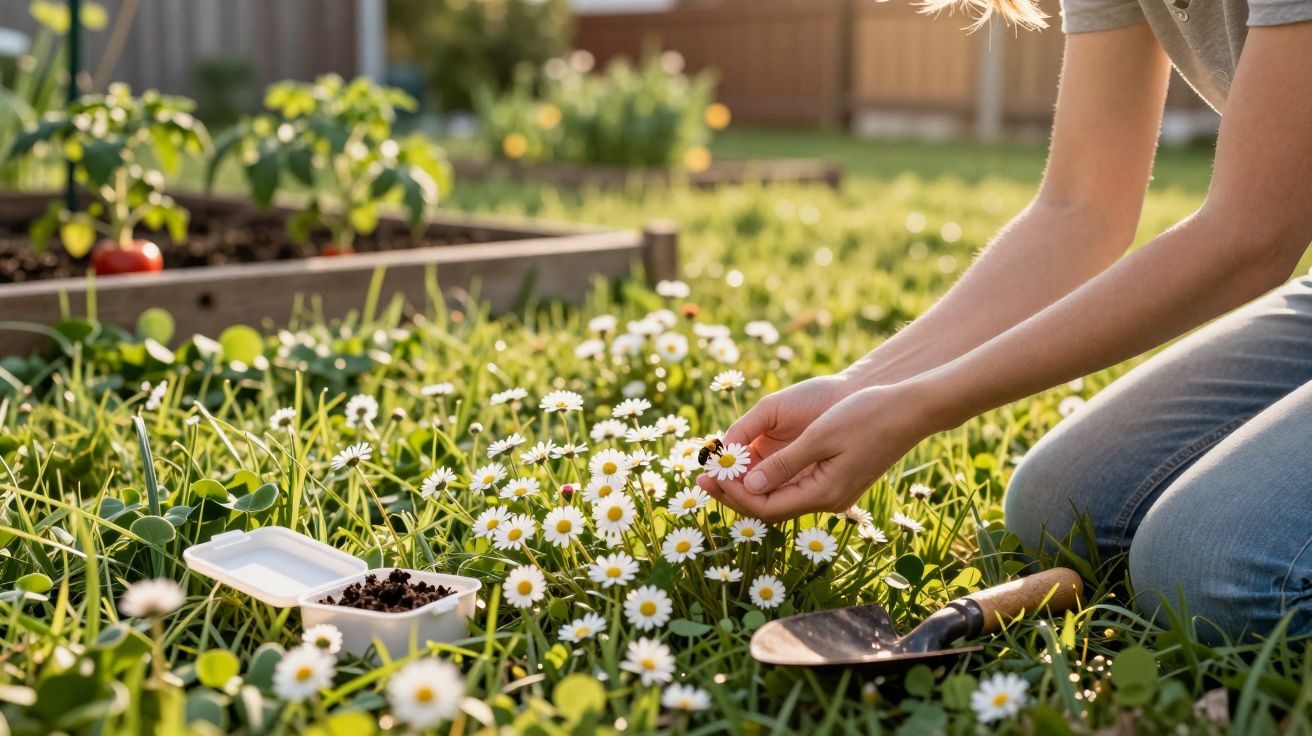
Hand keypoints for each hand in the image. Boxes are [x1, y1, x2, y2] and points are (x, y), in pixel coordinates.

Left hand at [700, 384, 937, 522]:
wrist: (911, 408)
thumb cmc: (868, 415)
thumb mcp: (820, 436)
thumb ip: (784, 464)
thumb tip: (748, 485)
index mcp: (825, 493)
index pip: (766, 508)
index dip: (734, 495)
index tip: (708, 476)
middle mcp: (828, 500)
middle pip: (770, 508)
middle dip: (735, 493)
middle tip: (701, 478)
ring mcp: (833, 491)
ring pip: (781, 497)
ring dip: (749, 485)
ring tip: (720, 469)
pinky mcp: (836, 478)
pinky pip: (794, 485)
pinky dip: (769, 476)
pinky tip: (751, 462)